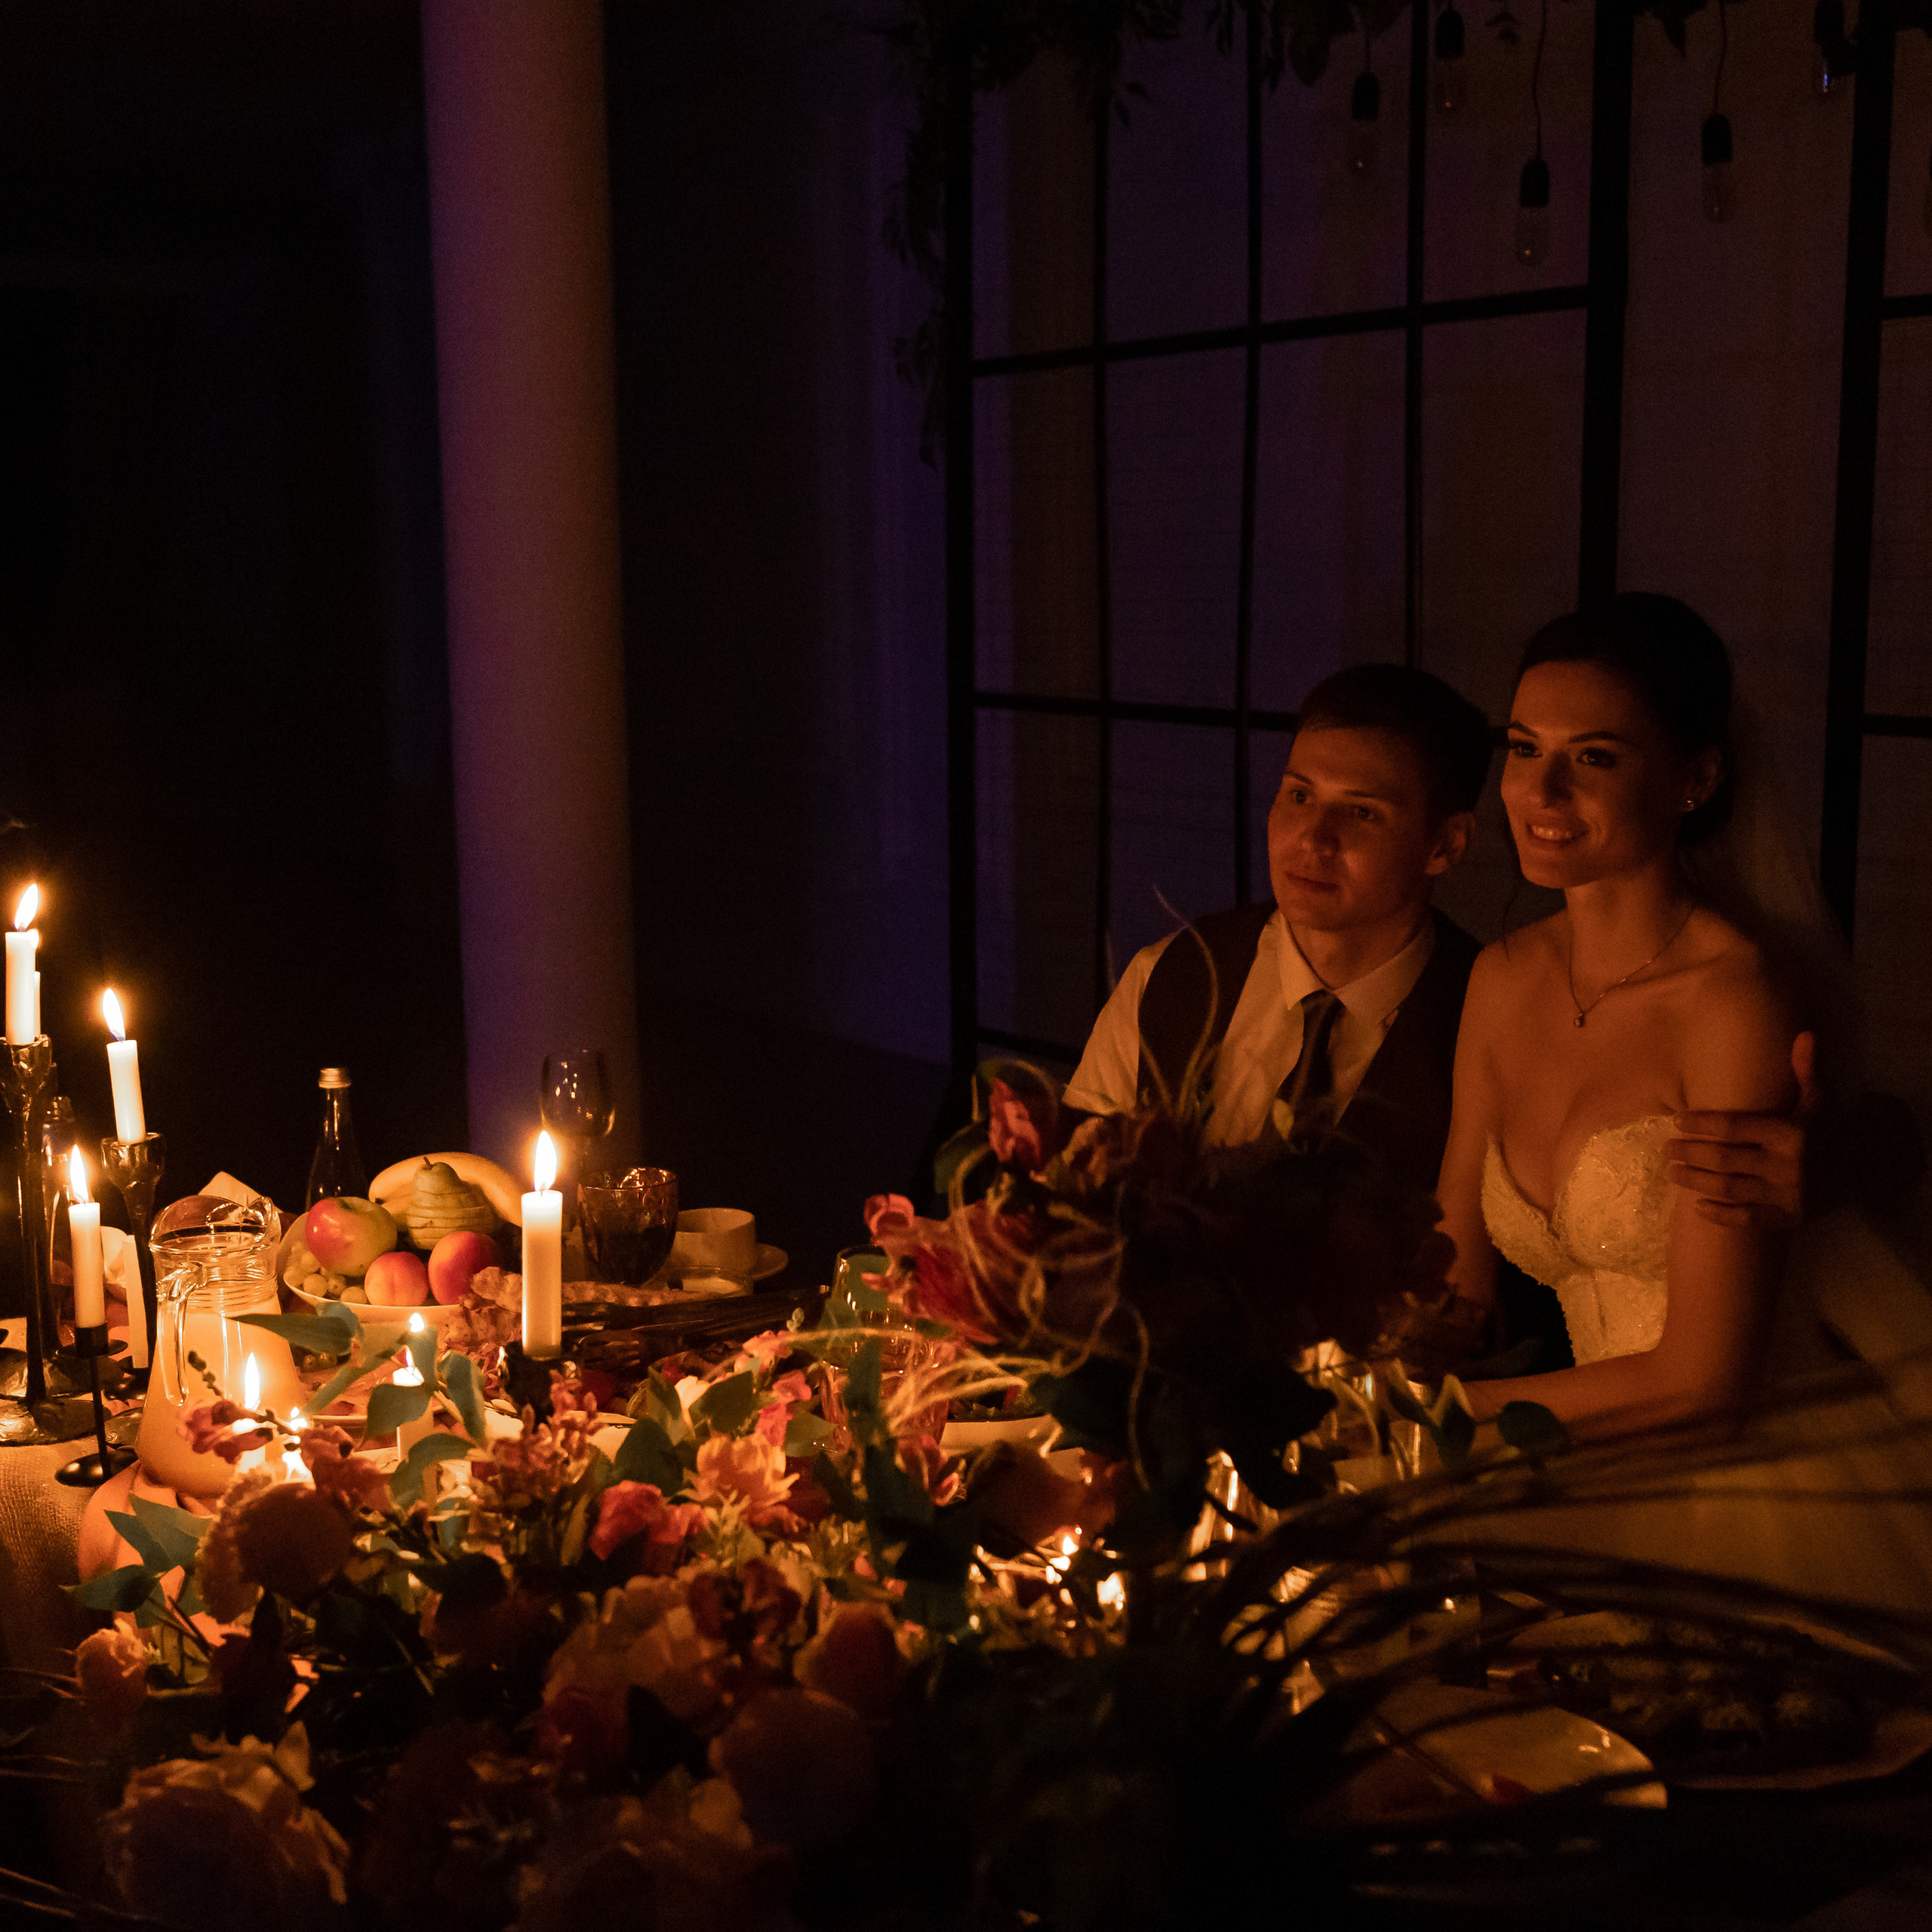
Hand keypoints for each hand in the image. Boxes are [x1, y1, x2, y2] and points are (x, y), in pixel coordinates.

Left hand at [1667, 1032, 1818, 1229]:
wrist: (1861, 1175)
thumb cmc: (1827, 1133)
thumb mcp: (1818, 1101)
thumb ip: (1806, 1070)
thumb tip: (1804, 1034)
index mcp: (1790, 1133)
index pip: (1734, 1125)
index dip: (1702, 1122)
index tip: (1676, 1120)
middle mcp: (1787, 1165)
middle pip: (1724, 1158)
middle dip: (1690, 1153)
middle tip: (1666, 1148)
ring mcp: (1787, 1194)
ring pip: (1730, 1188)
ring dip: (1695, 1181)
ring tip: (1671, 1171)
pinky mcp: (1789, 1218)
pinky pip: (1748, 1220)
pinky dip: (1721, 1215)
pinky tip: (1696, 1207)